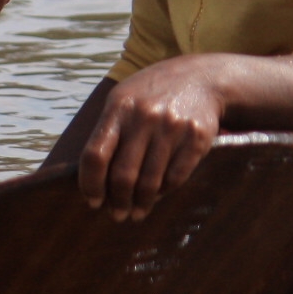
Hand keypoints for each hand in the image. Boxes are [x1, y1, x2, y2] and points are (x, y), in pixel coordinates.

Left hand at [78, 56, 227, 220]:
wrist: (201, 78)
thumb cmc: (152, 94)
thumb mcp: (124, 99)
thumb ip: (108, 133)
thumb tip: (93, 178)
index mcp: (119, 108)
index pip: (95, 155)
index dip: (91, 184)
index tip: (93, 201)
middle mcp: (144, 117)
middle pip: (123, 175)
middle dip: (118, 202)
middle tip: (117, 215)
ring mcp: (172, 127)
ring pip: (150, 182)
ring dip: (141, 204)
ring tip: (137, 212)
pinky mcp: (196, 138)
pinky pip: (176, 177)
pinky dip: (165, 191)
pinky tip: (159, 194)